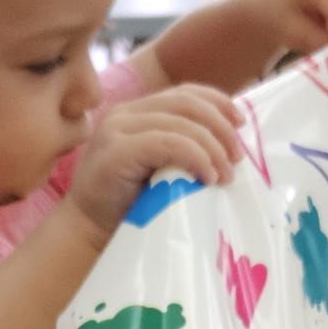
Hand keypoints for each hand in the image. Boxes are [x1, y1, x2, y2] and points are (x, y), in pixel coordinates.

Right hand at [67, 84, 242, 240]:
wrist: (87, 234)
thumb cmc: (126, 210)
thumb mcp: (160, 172)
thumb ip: (180, 151)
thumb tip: (229, 146)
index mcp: (136, 114)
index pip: (183, 94)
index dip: (217, 102)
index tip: (241, 124)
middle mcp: (124, 114)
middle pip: (186, 103)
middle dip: (220, 127)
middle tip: (237, 158)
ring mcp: (117, 129)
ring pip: (180, 123)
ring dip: (211, 148)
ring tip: (225, 176)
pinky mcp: (115, 150)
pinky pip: (167, 142)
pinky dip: (195, 157)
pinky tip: (207, 177)